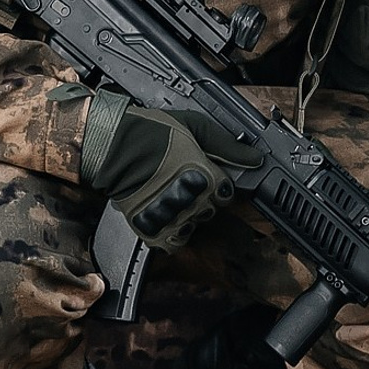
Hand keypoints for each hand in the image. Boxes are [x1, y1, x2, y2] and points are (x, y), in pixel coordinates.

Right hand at [77, 92, 248, 252]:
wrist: (112, 147)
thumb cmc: (152, 132)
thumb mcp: (196, 127)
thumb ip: (228, 146)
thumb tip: (256, 158)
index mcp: (207, 176)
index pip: (227, 193)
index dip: (217, 182)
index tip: (204, 174)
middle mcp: (193, 201)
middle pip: (212, 210)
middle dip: (202, 197)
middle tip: (182, 180)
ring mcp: (173, 218)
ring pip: (194, 225)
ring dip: (186, 214)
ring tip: (170, 194)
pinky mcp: (154, 231)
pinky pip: (175, 242)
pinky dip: (172, 231)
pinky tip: (164, 213)